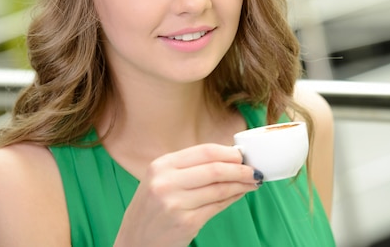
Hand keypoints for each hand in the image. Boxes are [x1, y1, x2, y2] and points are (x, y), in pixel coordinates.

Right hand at [114, 143, 261, 246]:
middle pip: (215, 168)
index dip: (228, 152)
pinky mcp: (186, 223)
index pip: (204, 151)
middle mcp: (166, 182)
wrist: (134, 242)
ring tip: (252, 182)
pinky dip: (233, 199)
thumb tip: (228, 159)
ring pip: (220, 188)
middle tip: (254, 170)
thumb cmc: (151, 210)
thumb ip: (188, 169)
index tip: (243, 154)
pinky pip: (217, 207)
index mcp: (161, 165)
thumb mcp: (160, 181)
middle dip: (240, 168)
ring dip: (241, 184)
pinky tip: (239, 195)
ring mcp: (175, 203)